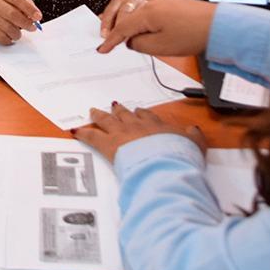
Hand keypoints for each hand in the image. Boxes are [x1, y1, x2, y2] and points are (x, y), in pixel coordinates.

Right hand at [0, 0, 41, 44]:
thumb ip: (22, 1)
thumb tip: (34, 14)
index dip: (29, 9)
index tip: (37, 16)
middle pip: (12, 14)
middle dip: (25, 23)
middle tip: (32, 27)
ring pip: (7, 27)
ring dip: (17, 33)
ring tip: (19, 33)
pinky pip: (0, 36)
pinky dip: (8, 39)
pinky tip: (10, 36)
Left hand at [73, 102, 206, 162]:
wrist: (165, 163)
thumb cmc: (178, 157)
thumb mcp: (194, 146)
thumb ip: (193, 137)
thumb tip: (193, 131)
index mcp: (158, 125)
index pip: (147, 116)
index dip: (142, 114)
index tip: (139, 112)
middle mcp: (138, 126)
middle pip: (126, 115)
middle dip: (119, 111)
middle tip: (114, 107)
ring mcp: (122, 133)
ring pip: (108, 120)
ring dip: (100, 116)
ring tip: (93, 112)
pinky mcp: (109, 144)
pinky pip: (92, 136)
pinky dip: (83, 133)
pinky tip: (75, 130)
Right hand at [97, 0, 215, 55]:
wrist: (218, 25)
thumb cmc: (193, 35)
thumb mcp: (160, 47)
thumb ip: (139, 44)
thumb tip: (131, 42)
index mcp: (147, 13)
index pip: (122, 27)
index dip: (110, 40)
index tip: (103, 48)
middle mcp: (152, 3)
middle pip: (126, 15)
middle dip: (115, 28)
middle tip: (108, 41)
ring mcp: (162, 2)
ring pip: (136, 12)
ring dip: (128, 24)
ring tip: (124, 36)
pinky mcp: (171, 5)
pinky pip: (148, 11)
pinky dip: (141, 21)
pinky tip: (145, 30)